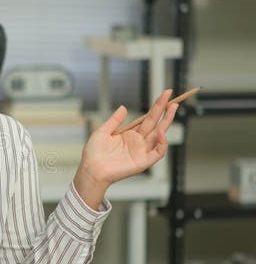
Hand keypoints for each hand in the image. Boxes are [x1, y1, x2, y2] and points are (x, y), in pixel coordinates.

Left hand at [73, 90, 177, 208]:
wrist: (91, 169)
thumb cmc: (94, 153)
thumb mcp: (102, 131)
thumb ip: (115, 120)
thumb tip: (123, 107)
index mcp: (130, 134)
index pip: (147, 118)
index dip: (157, 107)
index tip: (165, 94)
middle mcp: (138, 142)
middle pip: (156, 123)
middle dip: (165, 110)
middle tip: (172, 96)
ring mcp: (142, 151)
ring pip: (160, 135)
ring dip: (167, 121)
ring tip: (172, 108)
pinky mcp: (143, 161)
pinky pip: (158, 152)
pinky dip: (162, 143)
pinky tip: (160, 131)